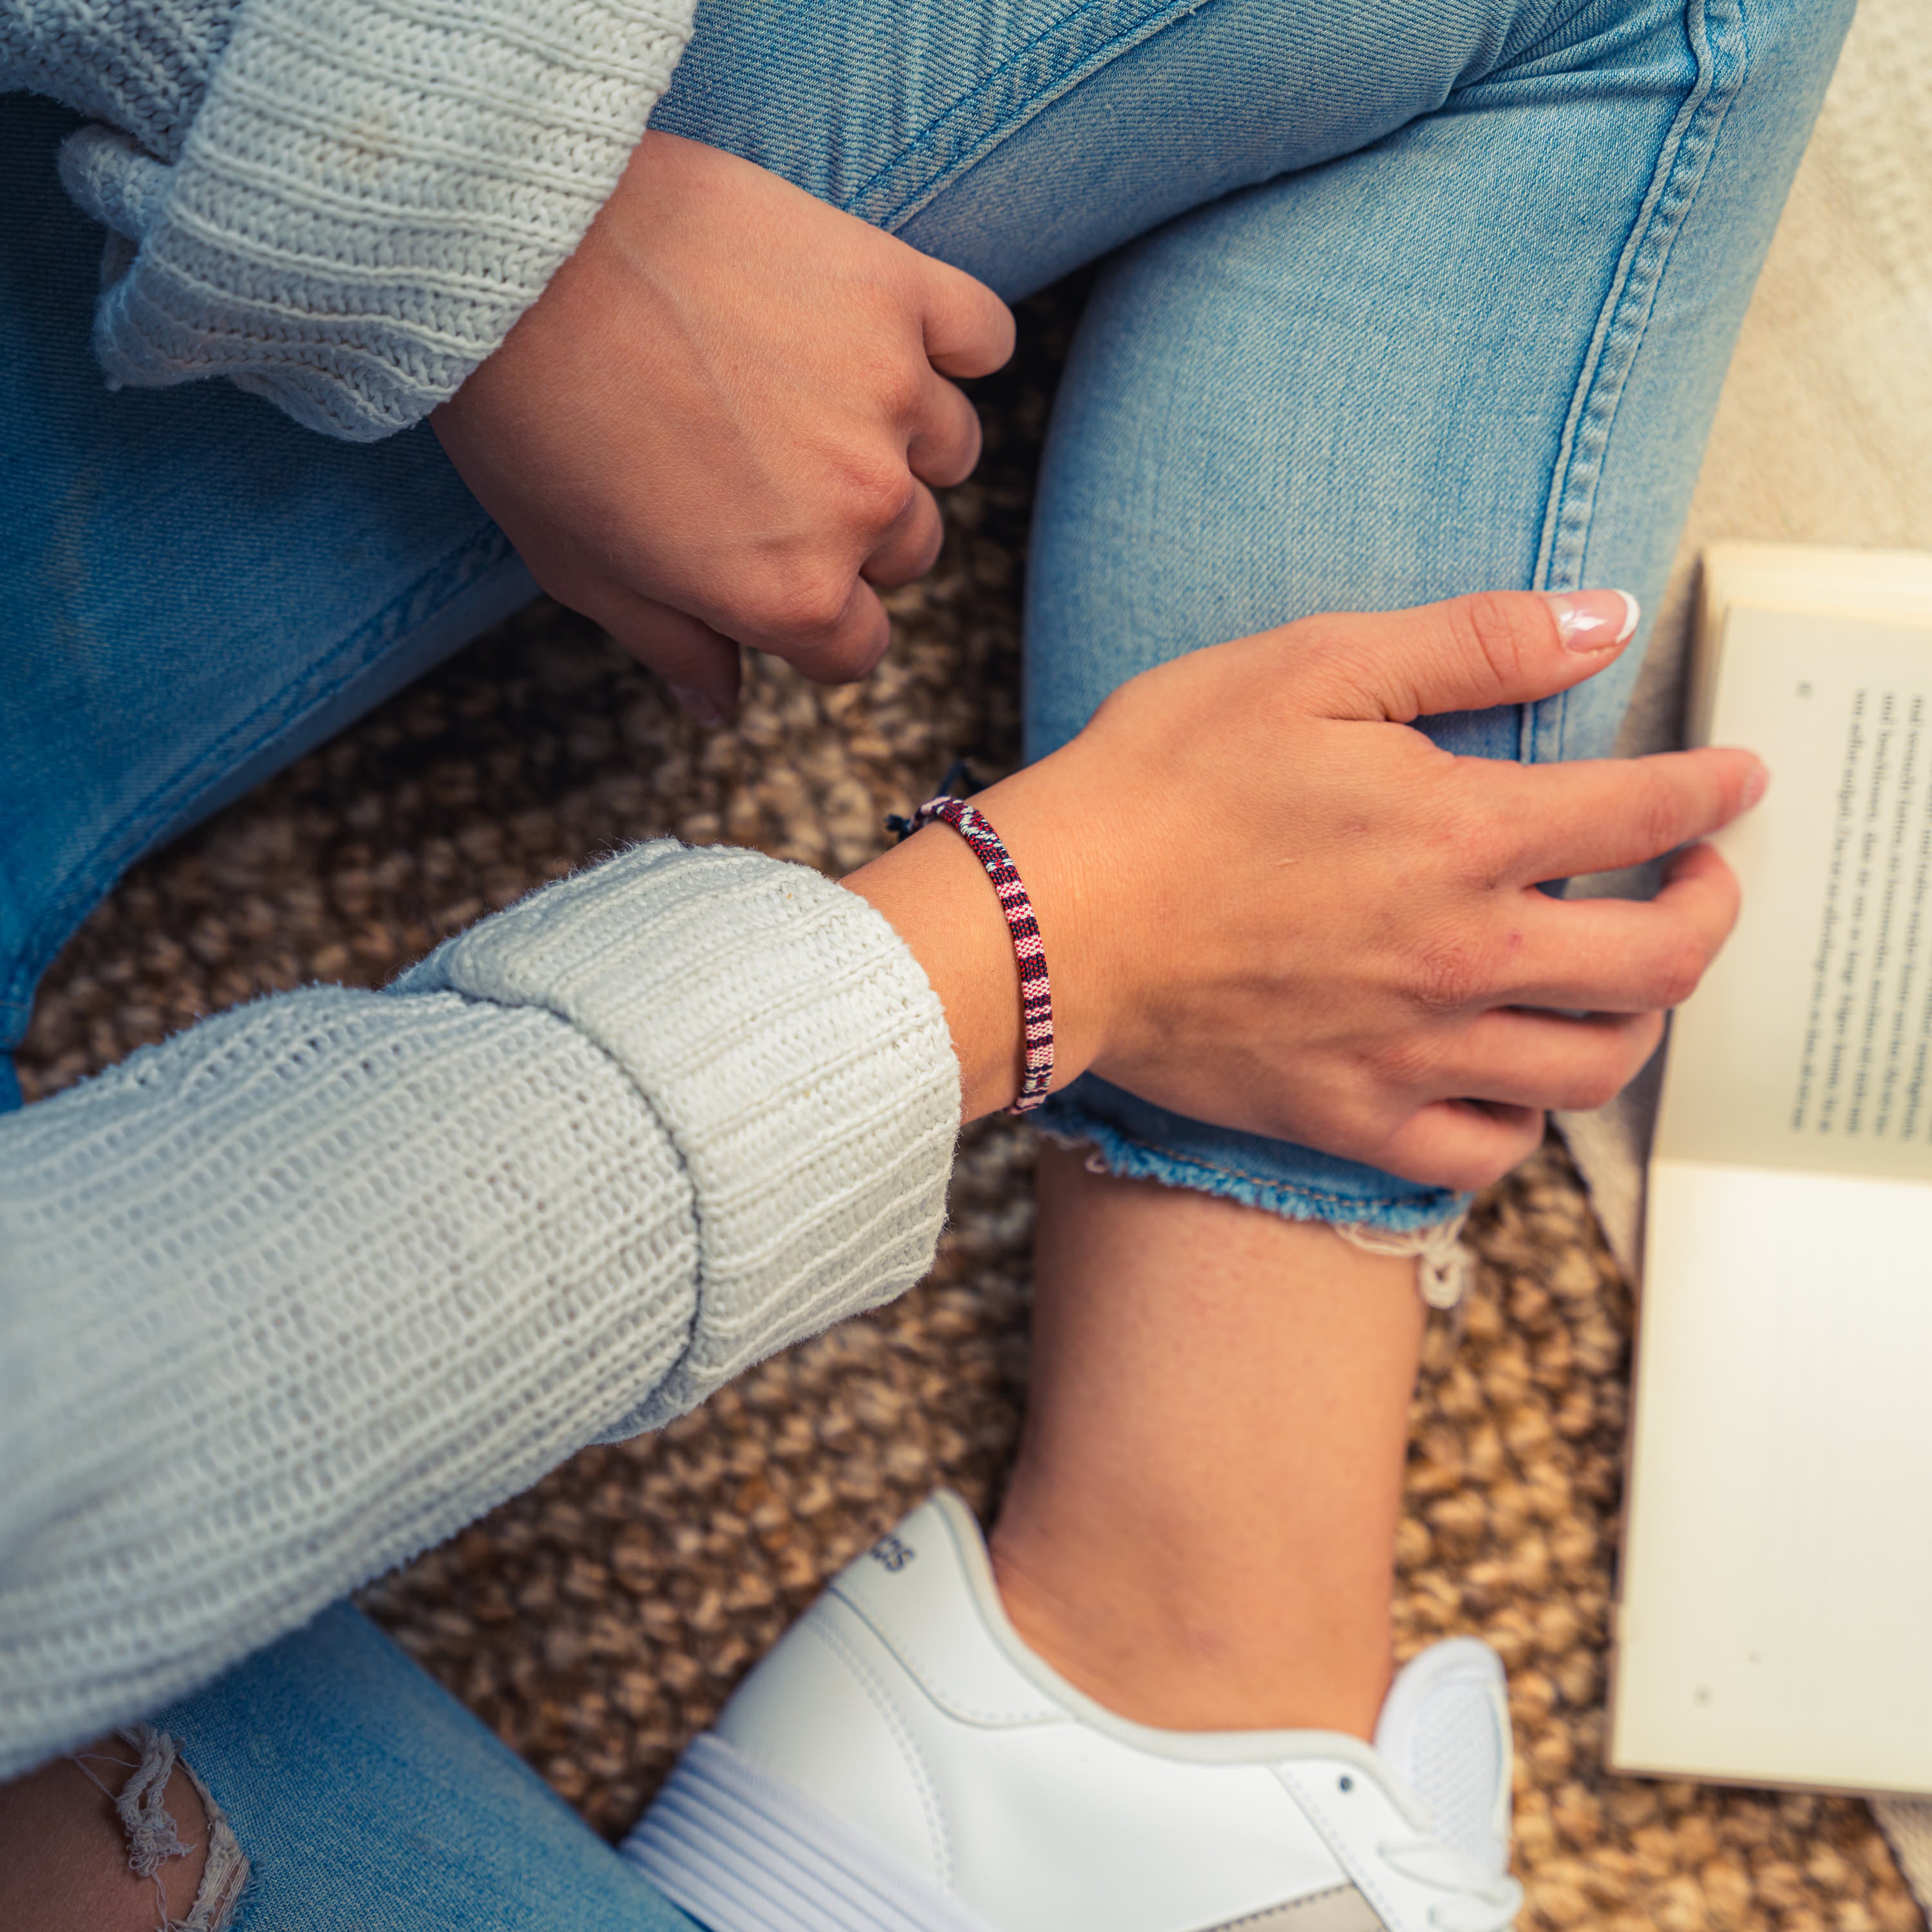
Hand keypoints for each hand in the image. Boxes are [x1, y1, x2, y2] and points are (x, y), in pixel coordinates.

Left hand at [431, 133, 1014, 722]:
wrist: (515, 254)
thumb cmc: (532, 422)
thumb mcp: (583, 570)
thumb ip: (671, 645)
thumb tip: (720, 707)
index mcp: (791, 594)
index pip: (856, 648)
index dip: (815, 624)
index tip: (778, 579)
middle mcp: (861, 506)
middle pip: (910, 550)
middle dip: (853, 531)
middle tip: (776, 472)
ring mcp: (888, 393)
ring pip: (950, 451)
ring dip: (904, 441)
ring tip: (825, 401)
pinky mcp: (893, 287)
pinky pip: (983, 335)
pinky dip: (958, 345)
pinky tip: (904, 339)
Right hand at [849, 590, 1763, 1191]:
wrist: (1048, 921)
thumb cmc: (1161, 783)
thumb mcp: (1312, 667)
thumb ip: (1474, 642)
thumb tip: (1603, 617)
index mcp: (1463, 834)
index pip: (1645, 815)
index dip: (1712, 793)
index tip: (1734, 784)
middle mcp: (1463, 956)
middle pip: (1659, 963)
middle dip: (1711, 915)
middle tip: (1703, 883)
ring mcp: (1412, 1051)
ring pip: (1592, 1066)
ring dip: (1639, 1019)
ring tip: (1626, 981)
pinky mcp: (1350, 1117)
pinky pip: (1485, 1152)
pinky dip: (1524, 1120)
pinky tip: (1513, 1076)